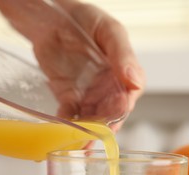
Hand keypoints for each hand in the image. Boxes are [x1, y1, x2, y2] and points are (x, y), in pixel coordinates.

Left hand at [0, 0, 144, 131]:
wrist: (53, 17)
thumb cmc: (86, 19)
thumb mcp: (109, 32)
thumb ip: (122, 55)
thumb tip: (135, 82)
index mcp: (123, 75)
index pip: (127, 98)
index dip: (120, 109)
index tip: (114, 115)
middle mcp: (107, 89)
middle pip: (108, 115)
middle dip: (101, 128)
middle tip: (92, 138)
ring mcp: (87, 95)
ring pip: (90, 119)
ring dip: (84, 132)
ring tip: (77, 142)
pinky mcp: (67, 97)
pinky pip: (68, 115)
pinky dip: (65, 124)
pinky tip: (61, 131)